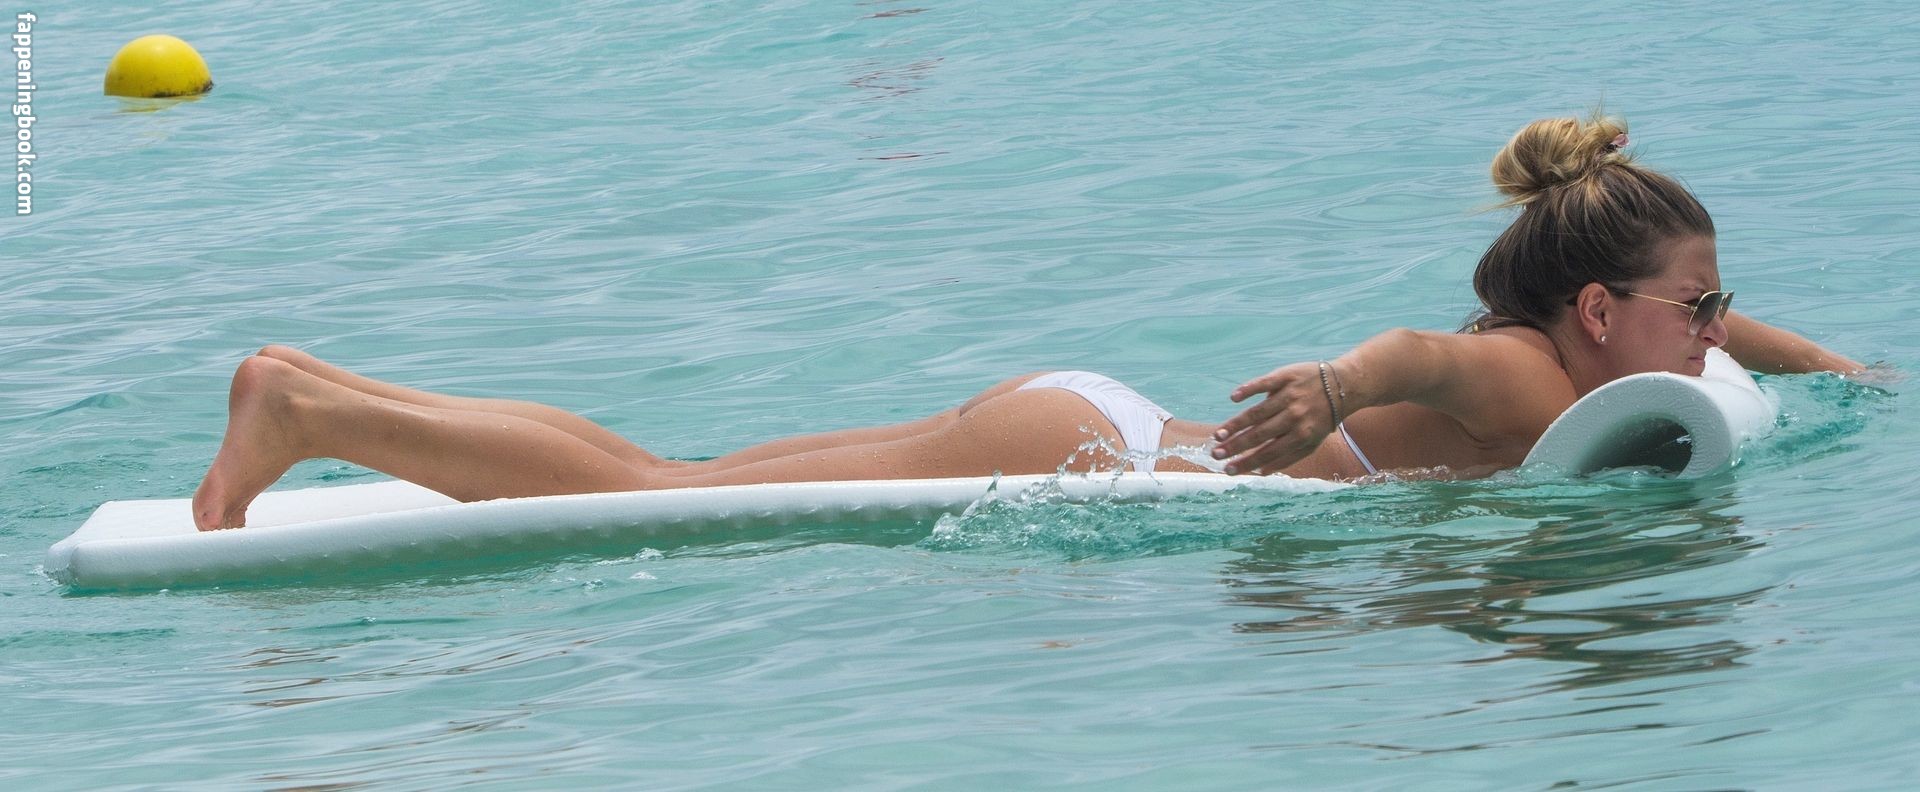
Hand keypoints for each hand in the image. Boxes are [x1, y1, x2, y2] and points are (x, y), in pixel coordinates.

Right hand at [1211, 361, 1339, 474]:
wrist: (1342, 385)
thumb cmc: (1322, 418)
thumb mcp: (1312, 441)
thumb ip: (1288, 457)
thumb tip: (1261, 472)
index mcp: (1301, 435)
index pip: (1268, 452)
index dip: (1247, 462)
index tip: (1229, 469)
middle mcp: (1295, 417)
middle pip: (1260, 434)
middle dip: (1236, 446)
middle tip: (1216, 454)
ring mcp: (1289, 395)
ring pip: (1258, 412)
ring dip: (1236, 423)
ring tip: (1219, 434)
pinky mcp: (1285, 376)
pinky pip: (1264, 384)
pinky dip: (1249, 390)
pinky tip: (1234, 398)